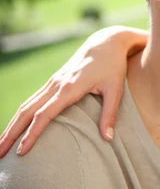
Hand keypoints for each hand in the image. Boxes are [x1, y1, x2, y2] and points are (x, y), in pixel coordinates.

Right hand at [0, 25, 147, 157]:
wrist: (106, 42)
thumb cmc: (113, 65)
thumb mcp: (115, 89)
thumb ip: (110, 114)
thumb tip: (108, 138)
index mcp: (69, 87)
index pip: (44, 114)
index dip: (32, 133)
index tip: (22, 151)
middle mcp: (56, 84)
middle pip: (27, 111)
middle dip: (11, 133)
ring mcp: (53, 82)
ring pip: (26, 105)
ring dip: (12, 125)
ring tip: (1, 145)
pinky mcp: (54, 81)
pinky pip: (32, 99)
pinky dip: (21, 115)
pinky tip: (16, 126)